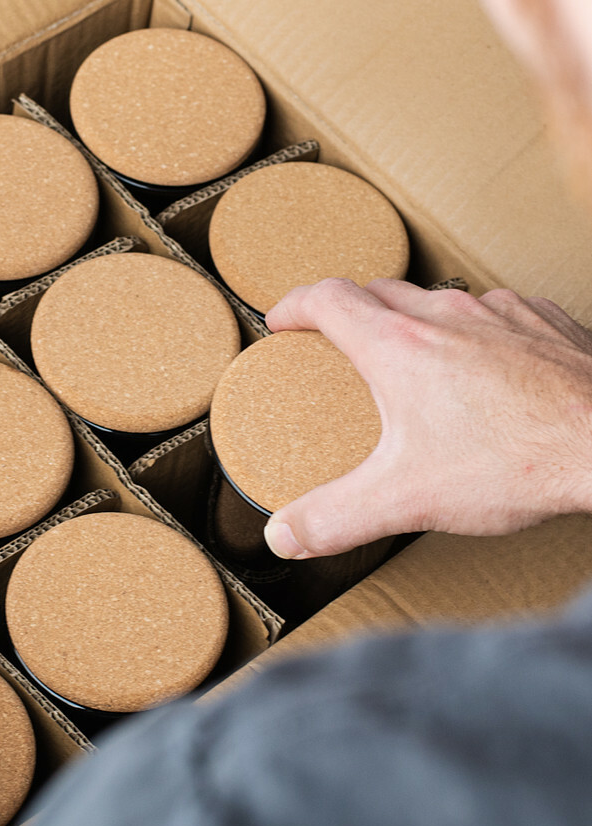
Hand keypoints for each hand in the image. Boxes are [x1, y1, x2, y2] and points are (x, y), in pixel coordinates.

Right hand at [262, 278, 591, 559]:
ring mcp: (498, 313)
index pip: (328, 299)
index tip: (282, 319)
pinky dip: (477, 330)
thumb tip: (285, 534)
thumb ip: (336, 517)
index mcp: (398, 346)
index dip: (295, 305)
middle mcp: (445, 315)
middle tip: (339, 340)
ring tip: (416, 357)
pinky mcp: (542, 321)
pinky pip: (496, 312)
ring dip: (416, 320)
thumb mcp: (407, 499)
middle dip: (350, 311)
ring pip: (440, 300)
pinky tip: (487, 365)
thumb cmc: (517, 461)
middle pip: (378, 291)